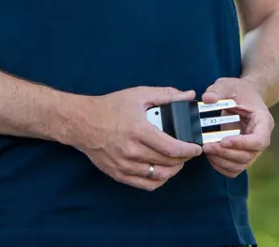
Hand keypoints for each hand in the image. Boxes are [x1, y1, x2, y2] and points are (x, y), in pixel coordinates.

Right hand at [67, 86, 202, 191]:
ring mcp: (124, 165)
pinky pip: (145, 184)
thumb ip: (166, 95)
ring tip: (178, 161)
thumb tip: (188, 95)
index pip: (171, 148)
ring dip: (173, 170)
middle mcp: (131, 151)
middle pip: (167, 163)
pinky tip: (162, 170)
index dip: (189, 150)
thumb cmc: (110, 107)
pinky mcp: (118, 174)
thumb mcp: (138, 95)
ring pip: (158, 176)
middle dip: (184, 159)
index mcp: (139, 131)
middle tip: (189, 152)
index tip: (197, 148)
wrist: (81, 122)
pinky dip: (158, 180)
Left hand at [201, 78, 272, 177]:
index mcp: (263, 121)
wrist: (244, 97)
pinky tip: (210, 156)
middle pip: (248, 156)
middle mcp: (261, 138)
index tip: (223, 140)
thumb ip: (218, 90)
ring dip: (221, 161)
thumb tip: (208, 98)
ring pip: (241, 165)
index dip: (242, 144)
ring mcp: (253, 149)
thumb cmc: (239, 91)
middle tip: (207, 146)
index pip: (260, 140)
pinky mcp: (243, 155)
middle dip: (226, 153)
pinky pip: (234, 169)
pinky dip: (221, 166)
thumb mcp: (228, 84)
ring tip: (207, 150)